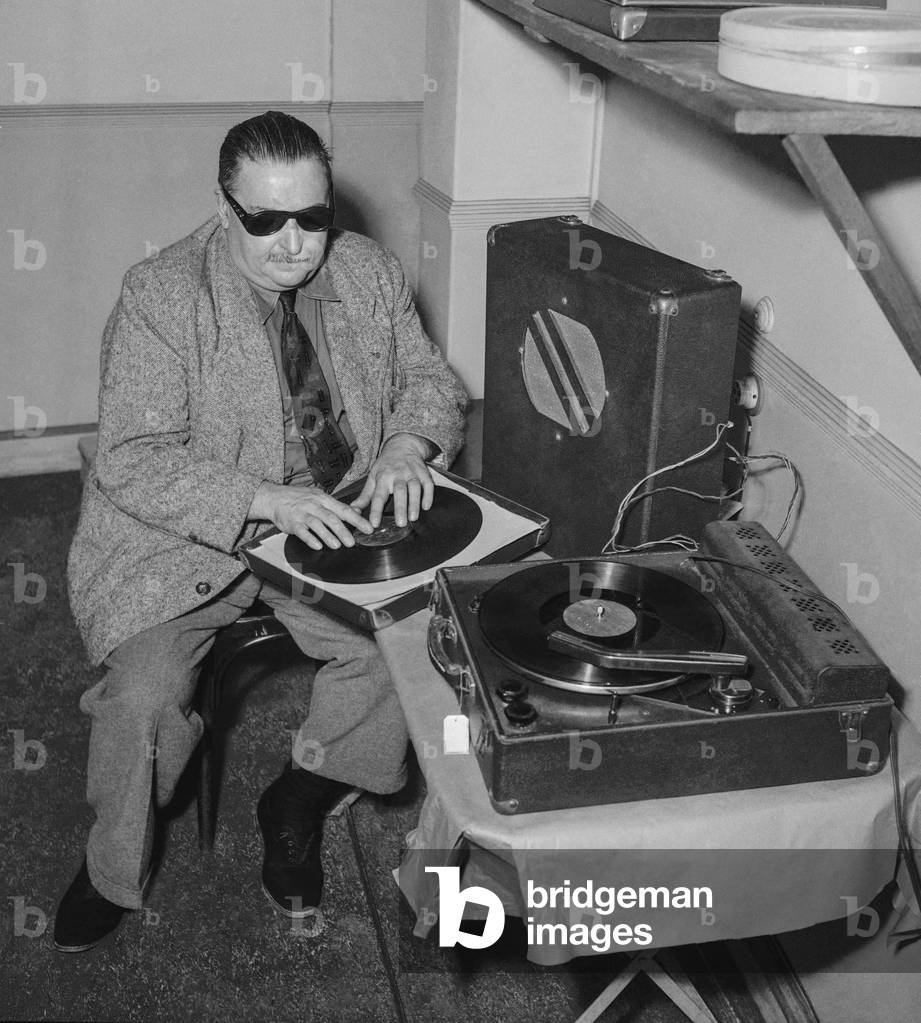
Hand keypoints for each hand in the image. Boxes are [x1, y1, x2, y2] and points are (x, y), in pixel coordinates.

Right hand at [248, 482, 372, 550]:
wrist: (274, 497)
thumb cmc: (298, 498)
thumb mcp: (319, 497)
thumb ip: (337, 506)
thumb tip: (356, 511)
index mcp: (323, 499)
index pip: (344, 509)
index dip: (357, 520)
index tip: (368, 529)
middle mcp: (314, 505)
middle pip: (331, 518)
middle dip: (343, 530)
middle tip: (352, 542)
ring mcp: (302, 513)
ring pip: (317, 524)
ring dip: (328, 535)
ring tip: (337, 545)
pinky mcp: (292, 523)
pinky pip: (302, 531)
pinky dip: (310, 539)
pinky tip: (317, 546)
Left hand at [351, 433, 434, 527]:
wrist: (402, 446)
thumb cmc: (385, 466)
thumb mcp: (373, 478)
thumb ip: (365, 497)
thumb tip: (353, 511)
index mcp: (382, 477)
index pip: (378, 495)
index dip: (376, 510)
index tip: (374, 523)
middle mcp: (397, 474)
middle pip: (400, 491)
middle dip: (400, 507)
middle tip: (400, 523)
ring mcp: (412, 473)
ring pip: (415, 487)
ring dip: (414, 503)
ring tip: (413, 518)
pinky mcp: (423, 472)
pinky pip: (428, 484)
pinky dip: (428, 495)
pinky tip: (426, 507)